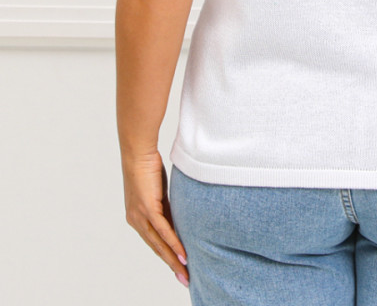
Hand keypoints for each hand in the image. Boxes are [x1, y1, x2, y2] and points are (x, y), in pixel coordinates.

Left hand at [122, 151, 189, 287]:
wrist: (138, 152)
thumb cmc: (148, 165)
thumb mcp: (159, 191)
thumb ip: (166, 206)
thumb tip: (178, 215)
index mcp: (137, 217)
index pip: (154, 241)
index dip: (166, 255)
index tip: (178, 266)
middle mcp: (136, 220)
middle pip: (156, 248)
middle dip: (170, 265)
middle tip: (183, 278)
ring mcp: (140, 216)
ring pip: (159, 244)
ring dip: (173, 260)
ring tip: (185, 272)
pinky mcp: (148, 209)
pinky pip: (163, 232)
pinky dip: (174, 245)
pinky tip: (182, 256)